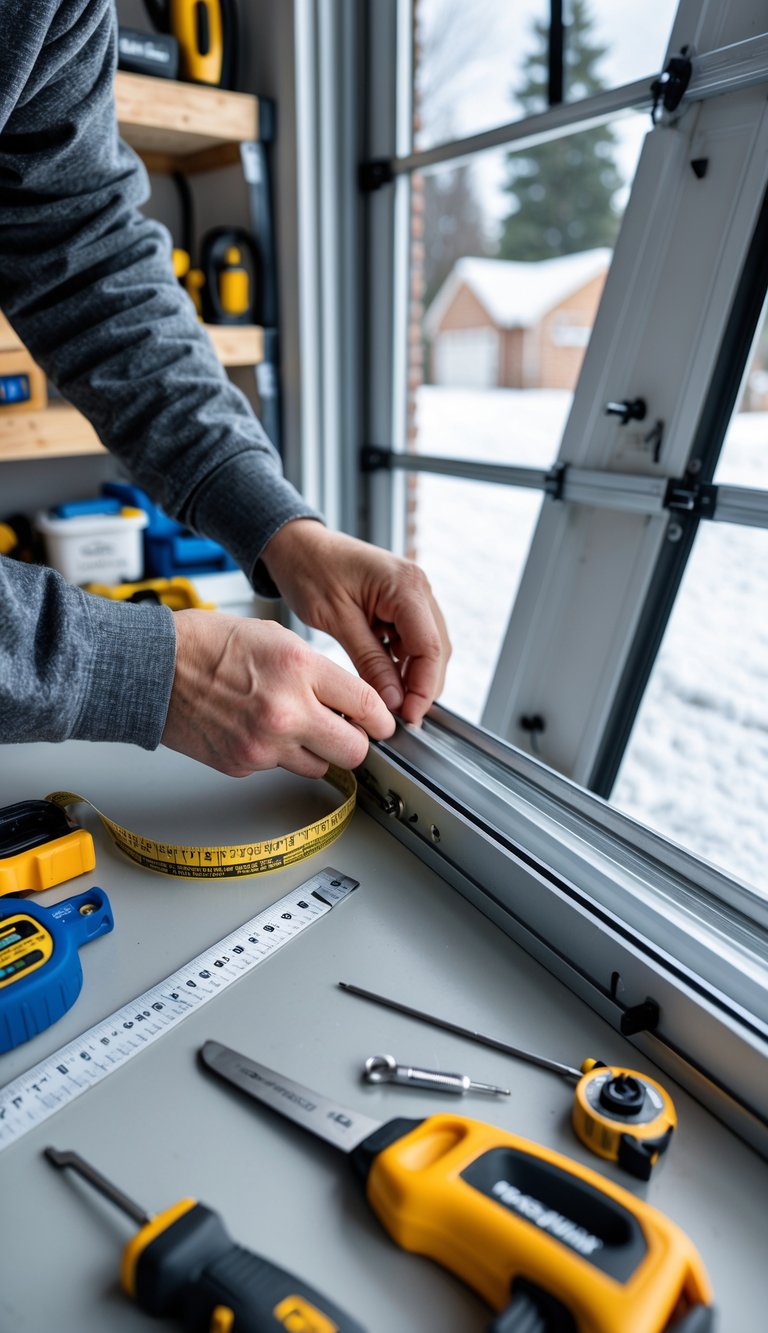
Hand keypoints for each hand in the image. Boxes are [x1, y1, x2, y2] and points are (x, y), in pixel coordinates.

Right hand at [161, 611, 395, 777]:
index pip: (369, 707)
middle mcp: (286, 711)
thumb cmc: (209, 644)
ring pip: (319, 766)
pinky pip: (278, 768)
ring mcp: (263, 745)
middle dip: (357, 743)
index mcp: (299, 669)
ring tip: (292, 725)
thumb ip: (318, 674)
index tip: (381, 723)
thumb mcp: (277, 639)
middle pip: (355, 751)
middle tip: (348, 732)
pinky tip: (256, 728)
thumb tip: (350, 704)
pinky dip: (276, 754)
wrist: (153, 669)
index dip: (381, 719)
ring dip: (316, 751)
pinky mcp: (242, 765)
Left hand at [262, 520, 450, 724]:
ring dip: (413, 676)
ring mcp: (414, 593)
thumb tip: (394, 700)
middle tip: (400, 717)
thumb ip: (370, 661)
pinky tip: (386, 679)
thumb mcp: (337, 620)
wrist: (297, 544)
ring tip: (391, 702)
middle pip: (436, 649)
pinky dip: (403, 662)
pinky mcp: (403, 601)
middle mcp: (418, 586)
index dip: (423, 688)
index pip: (430, 647)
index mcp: (406, 585)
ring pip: (428, 647)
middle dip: (422, 686)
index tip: (408, 716)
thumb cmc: (310, 570)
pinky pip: (412, 638)